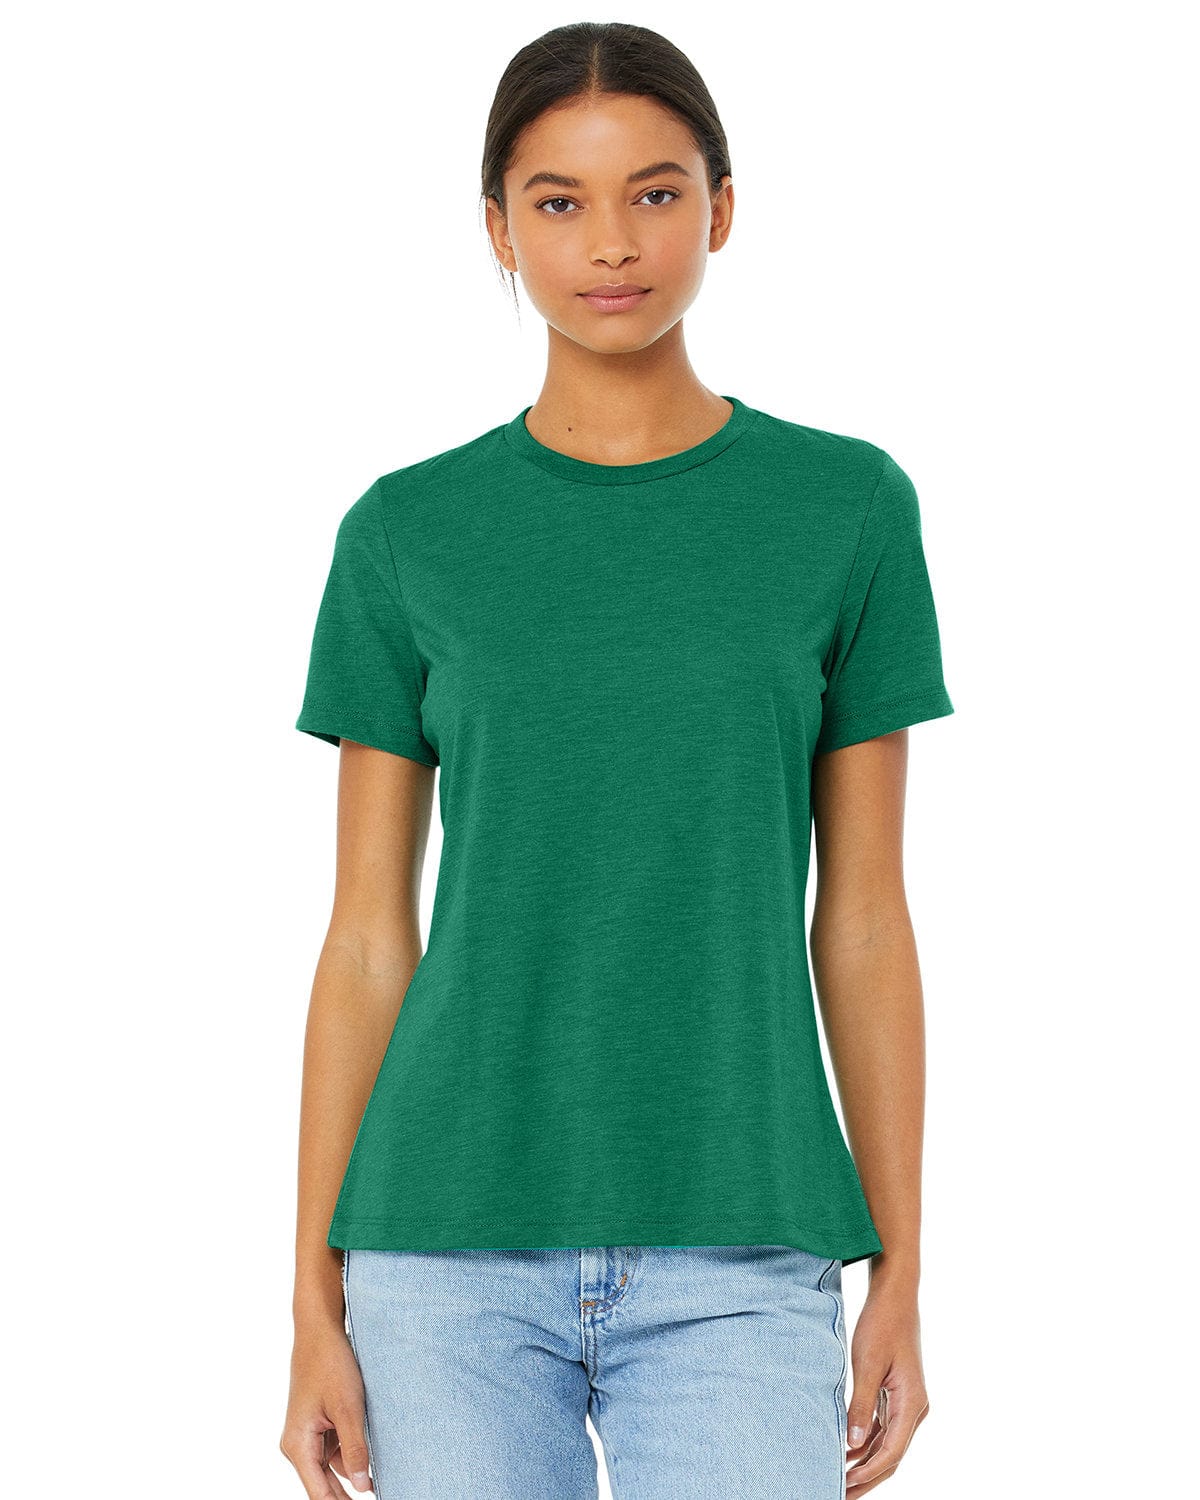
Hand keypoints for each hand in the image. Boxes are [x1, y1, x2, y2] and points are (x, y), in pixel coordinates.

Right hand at [280, 1320, 374, 1497]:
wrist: (320, 1330)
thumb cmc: (330, 1364)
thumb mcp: (348, 1408)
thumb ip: (355, 1449)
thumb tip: (363, 1487)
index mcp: (298, 1445)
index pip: (318, 1494)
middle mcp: (298, 1445)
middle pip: (323, 1485)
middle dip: (347, 1497)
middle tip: (379, 1497)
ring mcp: (308, 1435)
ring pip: (331, 1468)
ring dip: (353, 1476)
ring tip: (381, 1484)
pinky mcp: (318, 1425)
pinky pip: (334, 1450)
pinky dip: (351, 1456)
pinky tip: (374, 1462)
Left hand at [844, 1280, 929, 1492]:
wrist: (895, 1297)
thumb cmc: (881, 1325)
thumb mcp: (867, 1364)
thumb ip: (861, 1405)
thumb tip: (852, 1445)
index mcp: (912, 1403)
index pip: (891, 1451)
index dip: (868, 1473)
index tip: (845, 1486)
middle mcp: (914, 1408)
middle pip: (891, 1455)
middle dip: (868, 1478)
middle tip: (840, 1494)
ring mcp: (907, 1403)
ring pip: (887, 1444)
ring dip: (866, 1463)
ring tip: (840, 1479)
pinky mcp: (896, 1395)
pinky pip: (882, 1428)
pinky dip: (866, 1443)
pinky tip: (847, 1452)